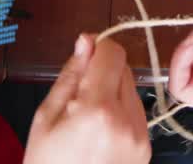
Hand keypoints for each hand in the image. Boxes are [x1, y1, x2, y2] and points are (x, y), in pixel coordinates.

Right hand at [24, 35, 151, 163]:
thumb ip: (70, 76)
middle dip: (103, 73)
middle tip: (78, 97)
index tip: (83, 58)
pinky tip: (100, 134)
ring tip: (88, 121)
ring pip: (133, 91)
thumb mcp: (45, 118)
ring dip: (113, 93)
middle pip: (125, 70)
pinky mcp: (147, 149)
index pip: (113, 54)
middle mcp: (128, 122)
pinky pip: (137, 114)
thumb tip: (86, 41)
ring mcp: (141, 138)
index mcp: (98, 110)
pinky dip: (121, 114)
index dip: (97, 49)